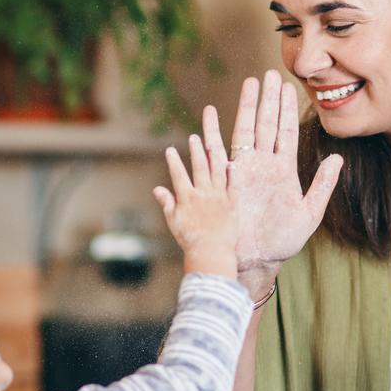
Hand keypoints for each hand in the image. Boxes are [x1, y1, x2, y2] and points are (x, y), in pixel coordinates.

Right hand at [154, 134, 237, 278]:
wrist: (211, 252)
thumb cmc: (190, 241)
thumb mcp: (174, 222)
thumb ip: (167, 203)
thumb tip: (157, 189)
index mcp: (187, 198)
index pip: (178, 175)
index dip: (174, 161)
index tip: (170, 149)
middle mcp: (203, 194)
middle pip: (199, 167)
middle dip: (195, 151)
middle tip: (194, 137)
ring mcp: (219, 197)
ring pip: (216, 171)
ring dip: (212, 155)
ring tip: (210, 142)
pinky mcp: (232, 204)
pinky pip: (233, 186)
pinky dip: (232, 174)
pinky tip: (232, 163)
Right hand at [201, 70, 342, 274]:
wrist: (257, 259)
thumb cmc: (283, 240)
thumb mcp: (310, 213)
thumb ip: (322, 184)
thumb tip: (337, 157)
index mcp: (283, 170)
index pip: (286, 132)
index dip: (287, 109)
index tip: (289, 86)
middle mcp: (263, 166)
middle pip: (266, 124)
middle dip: (268, 99)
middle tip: (269, 73)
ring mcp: (245, 171)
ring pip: (246, 131)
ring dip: (247, 107)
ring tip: (249, 84)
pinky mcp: (228, 182)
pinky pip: (219, 153)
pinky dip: (214, 133)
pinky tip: (210, 114)